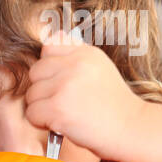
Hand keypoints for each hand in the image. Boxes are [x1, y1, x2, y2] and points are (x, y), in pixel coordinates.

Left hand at [24, 32, 146, 159]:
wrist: (130, 129)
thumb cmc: (112, 103)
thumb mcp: (99, 69)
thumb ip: (75, 53)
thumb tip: (54, 33)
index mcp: (85, 53)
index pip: (47, 49)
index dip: (50, 70)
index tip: (64, 84)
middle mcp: (75, 65)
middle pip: (35, 72)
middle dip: (43, 90)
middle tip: (64, 102)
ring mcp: (65, 85)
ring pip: (31, 94)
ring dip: (42, 108)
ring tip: (66, 114)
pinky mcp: (57, 107)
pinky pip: (31, 113)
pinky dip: (42, 123)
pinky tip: (62, 124)